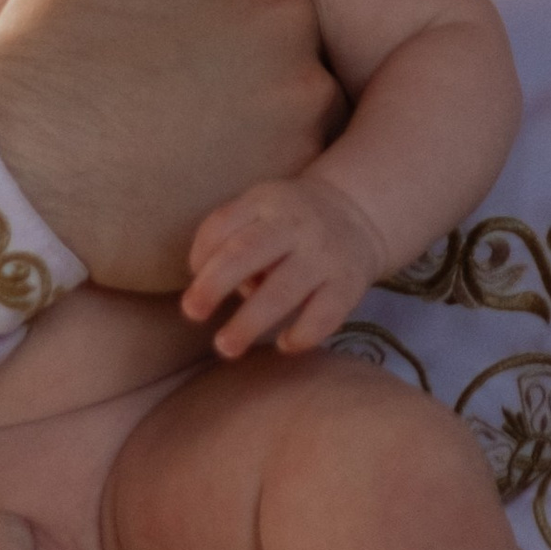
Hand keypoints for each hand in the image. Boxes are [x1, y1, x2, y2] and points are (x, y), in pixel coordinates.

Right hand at [0, 0, 346, 292]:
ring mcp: (287, 168)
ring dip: (235, 141)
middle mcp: (304, 87)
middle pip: (288, 78)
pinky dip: (227, 196)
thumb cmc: (49, 46)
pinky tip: (162, 188)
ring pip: (281, 142)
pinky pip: (265, 206)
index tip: (150, 48)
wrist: (3, 171)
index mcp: (278, 8)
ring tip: (151, 143)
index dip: (211, 28)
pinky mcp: (260, 228)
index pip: (274, 12)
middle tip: (146, 97)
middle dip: (231, 85)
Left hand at [182, 171, 382, 355]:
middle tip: (191, 313)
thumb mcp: (259, 210)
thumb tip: (205, 287)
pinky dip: (303, 333)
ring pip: (282, 290)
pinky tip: (284, 344)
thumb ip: (229, 239)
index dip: (201, 252)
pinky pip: (325, 313)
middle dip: (214, 285)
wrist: (359, 212)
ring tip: (226, 347)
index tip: (193, 277)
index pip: (222, 224)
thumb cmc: (288, 223)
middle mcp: (295, 225)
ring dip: (250, 321)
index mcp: (264, 202)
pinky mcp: (349, 283)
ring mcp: (323, 255)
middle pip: (246, 253)